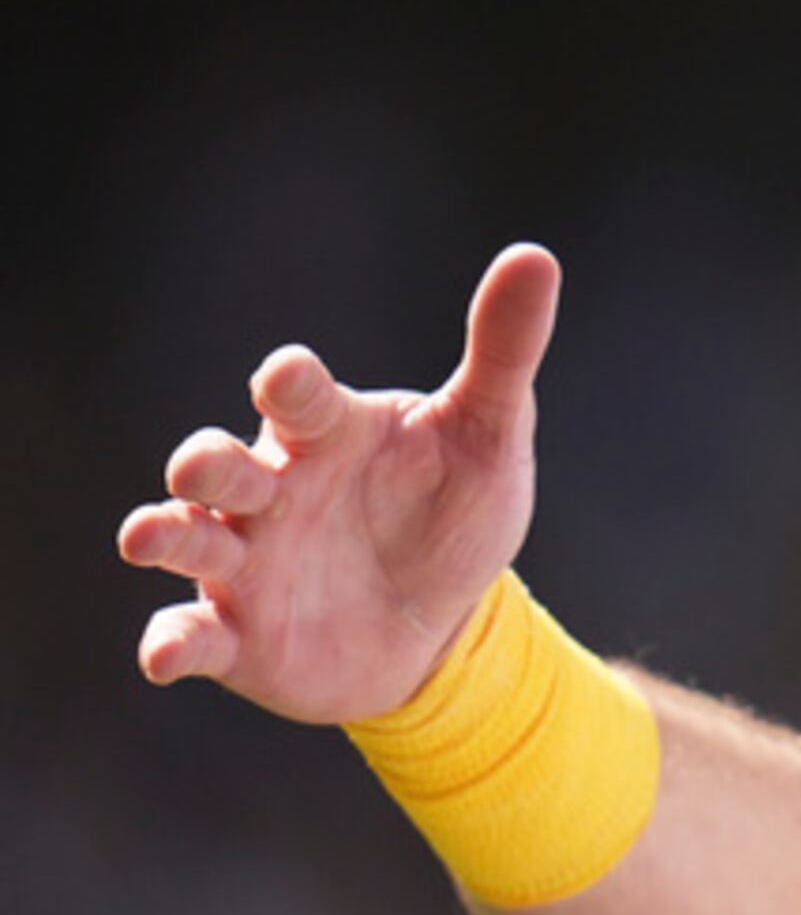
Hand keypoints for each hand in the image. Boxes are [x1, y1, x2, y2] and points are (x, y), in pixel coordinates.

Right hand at [118, 244, 562, 723]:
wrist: (447, 623)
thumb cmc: (453, 512)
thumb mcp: (491, 434)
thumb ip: (503, 351)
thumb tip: (536, 257)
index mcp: (327, 434)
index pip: (297, 397)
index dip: (288, 384)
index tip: (288, 378)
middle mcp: (271, 491)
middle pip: (215, 465)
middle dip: (204, 463)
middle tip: (207, 467)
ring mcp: (246, 561)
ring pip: (185, 537)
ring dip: (164, 534)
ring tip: (150, 536)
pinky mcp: (237, 634)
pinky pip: (189, 635)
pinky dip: (170, 643)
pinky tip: (166, 656)